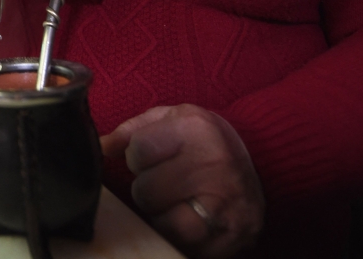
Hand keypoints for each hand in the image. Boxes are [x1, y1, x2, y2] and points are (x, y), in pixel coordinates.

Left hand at [101, 104, 263, 258]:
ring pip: (158, 220)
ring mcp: (224, 204)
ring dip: (161, 213)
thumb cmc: (205, 140)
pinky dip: (176, 233)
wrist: (262, 162)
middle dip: (150, 186)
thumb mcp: (172, 119)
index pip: (137, 151)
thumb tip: (99, 148)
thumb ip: (131, 131)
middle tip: (171, 179)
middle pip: (144, 190)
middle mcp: (214, 164)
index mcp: (197, 129)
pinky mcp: (228, 238)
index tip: (157, 155)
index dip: (140, 156)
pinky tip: (189, 216)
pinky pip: (178, 243)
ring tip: (180, 198)